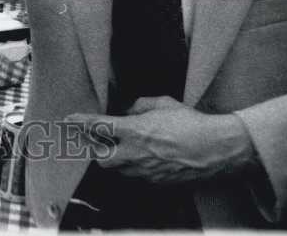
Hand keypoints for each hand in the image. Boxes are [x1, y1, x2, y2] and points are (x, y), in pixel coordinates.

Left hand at [65, 97, 257, 184]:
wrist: (217, 150)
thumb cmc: (191, 123)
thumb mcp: (162, 104)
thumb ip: (140, 106)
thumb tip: (130, 111)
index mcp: (133, 131)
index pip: (98, 126)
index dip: (81, 122)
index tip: (69, 119)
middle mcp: (135, 154)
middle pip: (101, 157)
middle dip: (97, 149)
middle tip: (99, 139)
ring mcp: (146, 172)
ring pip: (118, 170)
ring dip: (115, 159)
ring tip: (122, 147)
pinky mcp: (157, 183)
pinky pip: (137, 177)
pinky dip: (134, 167)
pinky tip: (143, 158)